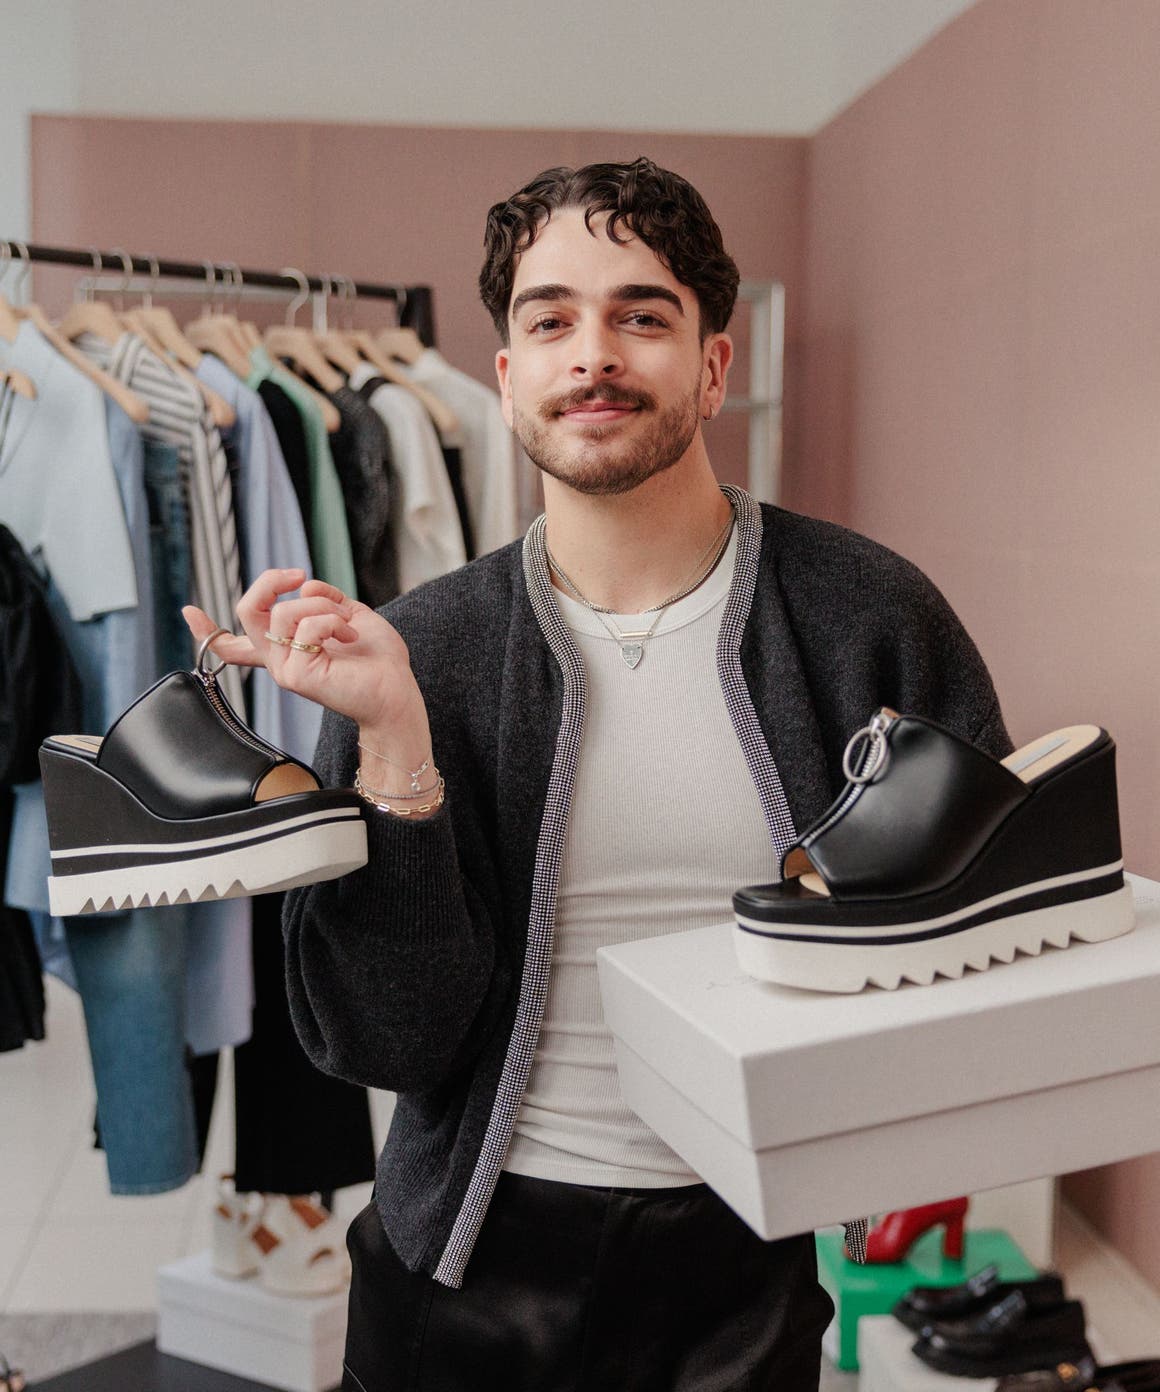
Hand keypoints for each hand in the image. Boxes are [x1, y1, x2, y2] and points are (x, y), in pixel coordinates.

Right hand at [182, 569, 429, 743]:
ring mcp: (284, 670)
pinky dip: (332, 621)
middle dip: (268, 582)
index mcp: (286, 649)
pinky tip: (349, 637)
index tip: (188, 612)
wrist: (397, 691)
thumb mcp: (347, 615)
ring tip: (346, 625)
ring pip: (281, 613)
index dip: (207, 630)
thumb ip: (322, 598)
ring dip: (322, 606)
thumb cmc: (378, 659)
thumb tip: (303, 584)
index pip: (235, 645)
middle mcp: (279, 661)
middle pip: (246, 612)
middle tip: (298, 575)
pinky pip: (305, 628)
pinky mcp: (295, 676)